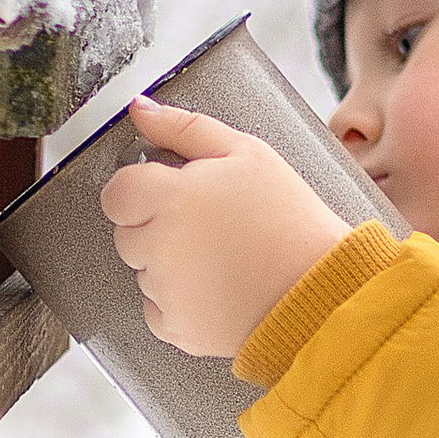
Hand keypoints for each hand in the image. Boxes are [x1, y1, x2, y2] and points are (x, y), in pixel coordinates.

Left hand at [96, 99, 348, 359]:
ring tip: (222, 259)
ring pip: (144, 272)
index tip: (170, 196)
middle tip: (209, 228)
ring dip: (170, 265)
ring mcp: (166, 291)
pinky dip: (180, 303)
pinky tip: (217, 289)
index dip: (141, 191)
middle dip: (157, 228)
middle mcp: (160, 246)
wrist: (322, 290)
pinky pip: (158, 311)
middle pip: (127, 234)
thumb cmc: (291, 221)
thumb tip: (141, 109)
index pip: (116, 193)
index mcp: (172, 198)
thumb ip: (185, 128)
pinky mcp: (177, 328)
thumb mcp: (247, 153)